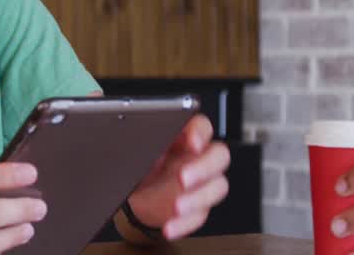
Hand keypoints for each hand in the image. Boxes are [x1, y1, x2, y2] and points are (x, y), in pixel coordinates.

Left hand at [124, 115, 231, 240]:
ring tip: (177, 206)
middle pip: (219, 156)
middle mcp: (199, 157)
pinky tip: (170, 227)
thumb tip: (141, 138)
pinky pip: (200, 216)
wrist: (134, 194)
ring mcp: (202, 183)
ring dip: (197, 199)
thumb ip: (147, 141)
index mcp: (185, 136)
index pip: (203, 126)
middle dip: (204, 168)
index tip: (192, 142)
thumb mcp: (139, 148)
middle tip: (184, 178)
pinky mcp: (198, 207)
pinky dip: (185, 224)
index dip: (201, 133)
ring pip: (217, 187)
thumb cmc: (140, 163)